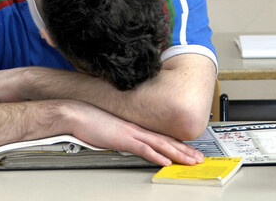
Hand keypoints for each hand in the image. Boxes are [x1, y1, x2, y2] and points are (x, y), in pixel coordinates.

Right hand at [64, 100, 203, 166]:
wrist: (77, 114)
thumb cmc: (89, 121)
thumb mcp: (111, 131)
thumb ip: (122, 137)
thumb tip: (128, 144)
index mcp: (135, 127)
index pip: (160, 137)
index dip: (177, 144)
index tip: (188, 150)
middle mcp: (137, 129)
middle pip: (166, 141)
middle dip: (184, 151)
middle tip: (198, 158)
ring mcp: (131, 133)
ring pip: (160, 144)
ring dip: (177, 154)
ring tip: (190, 161)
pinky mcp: (123, 139)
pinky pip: (143, 149)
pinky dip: (156, 155)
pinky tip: (166, 161)